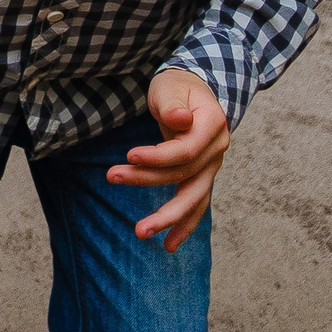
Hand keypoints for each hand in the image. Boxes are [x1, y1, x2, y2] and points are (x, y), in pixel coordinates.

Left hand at [110, 68, 230, 252]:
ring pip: (192, 197)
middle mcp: (217, 150)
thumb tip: (180, 120)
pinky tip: (168, 245)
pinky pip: (194, 204)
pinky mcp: (201, 177)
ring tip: (140, 232)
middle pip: (185, 175)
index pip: (185, 150)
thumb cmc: (178, 87)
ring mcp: (211, 166)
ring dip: (167, 216)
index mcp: (213, 125)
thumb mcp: (171, 86)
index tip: (129, 156)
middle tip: (114, 179)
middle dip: (149, 182)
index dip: (157, 156)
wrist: (196, 92)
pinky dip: (183, 225)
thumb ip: (173, 104)